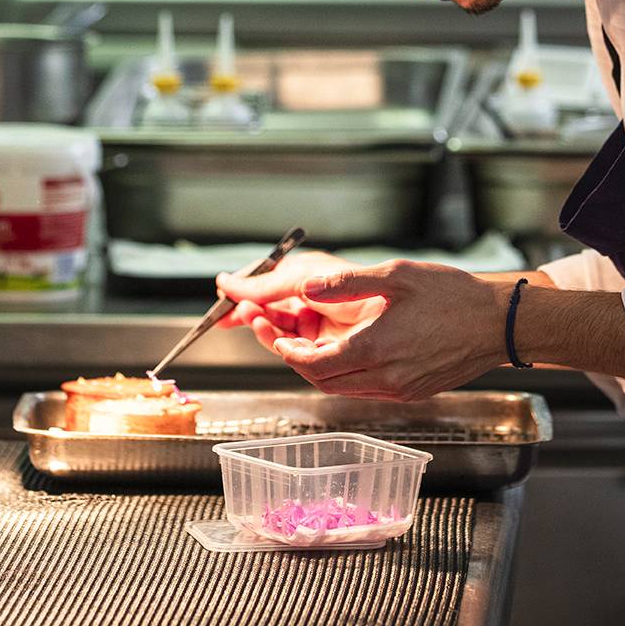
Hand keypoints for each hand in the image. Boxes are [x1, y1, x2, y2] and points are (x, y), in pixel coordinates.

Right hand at [216, 250, 382, 354]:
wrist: (401, 312)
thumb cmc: (360, 284)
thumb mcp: (309, 276)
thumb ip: (270, 283)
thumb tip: (230, 282)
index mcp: (309, 277)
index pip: (269, 284)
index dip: (245, 290)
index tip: (223, 292)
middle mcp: (311, 302)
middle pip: (269, 310)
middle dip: (248, 311)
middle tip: (229, 313)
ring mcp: (316, 326)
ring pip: (277, 330)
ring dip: (261, 325)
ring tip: (252, 317)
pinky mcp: (323, 348)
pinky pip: (291, 347)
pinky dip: (276, 340)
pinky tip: (268, 331)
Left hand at [236, 260, 509, 403]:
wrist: (499, 323)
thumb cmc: (453, 295)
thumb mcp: (397, 275)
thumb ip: (346, 283)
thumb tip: (305, 287)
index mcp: (376, 349)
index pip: (315, 364)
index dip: (289, 352)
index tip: (277, 335)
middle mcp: (385, 378)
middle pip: (325, 381)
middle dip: (300, 361)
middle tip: (285, 338)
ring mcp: (400, 389)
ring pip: (345, 388)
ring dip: (324, 369)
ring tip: (312, 342)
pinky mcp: (413, 391)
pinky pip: (368, 389)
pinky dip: (349, 374)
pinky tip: (350, 351)